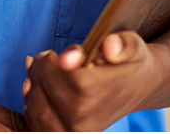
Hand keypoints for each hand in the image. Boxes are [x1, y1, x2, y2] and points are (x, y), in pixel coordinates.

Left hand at [21, 32, 157, 131]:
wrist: (139, 87)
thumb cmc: (130, 62)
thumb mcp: (132, 45)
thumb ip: (121, 44)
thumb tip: (108, 48)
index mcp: (99, 94)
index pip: (58, 77)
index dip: (50, 62)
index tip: (54, 53)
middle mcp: (86, 120)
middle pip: (43, 94)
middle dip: (38, 71)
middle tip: (45, 58)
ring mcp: (78, 132)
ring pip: (36, 111)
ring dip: (32, 88)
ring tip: (38, 72)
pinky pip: (38, 126)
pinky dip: (31, 107)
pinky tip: (34, 90)